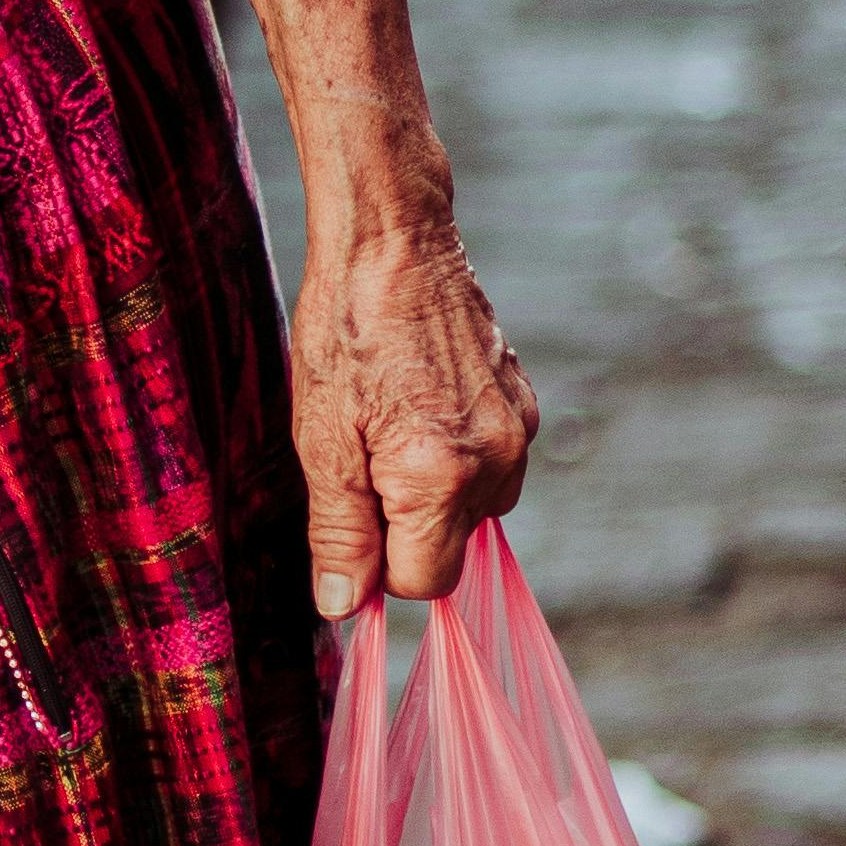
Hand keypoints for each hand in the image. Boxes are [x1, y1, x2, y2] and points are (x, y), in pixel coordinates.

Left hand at [294, 212, 535, 619]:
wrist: (392, 238)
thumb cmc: (346, 328)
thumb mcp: (322, 438)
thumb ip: (339, 531)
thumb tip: (345, 607)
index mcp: (443, 476)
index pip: (423, 582)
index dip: (376, 566)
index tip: (348, 519)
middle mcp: (498, 460)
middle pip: (451, 548)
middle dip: (402, 524)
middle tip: (360, 453)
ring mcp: (518, 429)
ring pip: (472, 507)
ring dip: (428, 490)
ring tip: (387, 421)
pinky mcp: (523, 401)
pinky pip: (490, 462)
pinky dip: (453, 452)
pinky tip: (416, 402)